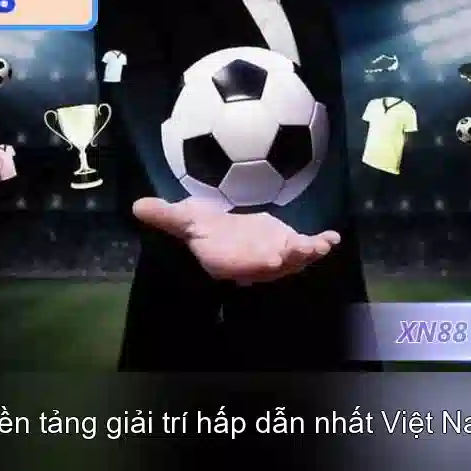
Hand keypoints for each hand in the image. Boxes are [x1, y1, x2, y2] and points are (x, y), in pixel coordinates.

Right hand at [132, 197, 340, 284]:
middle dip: (286, 261)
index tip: (270, 261)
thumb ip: (165, 215)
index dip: (255, 264)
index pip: (241, 265)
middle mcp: (254, 263)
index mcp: (229, 259)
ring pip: (292, 259)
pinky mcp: (288, 244)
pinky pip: (306, 246)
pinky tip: (333, 237)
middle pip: (272, 265)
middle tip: (301, 253)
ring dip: (306, 254)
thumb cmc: (202, 229)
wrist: (221, 231)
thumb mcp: (184, 219)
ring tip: (320, 246)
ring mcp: (274, 255)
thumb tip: (136, 205)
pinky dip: (320, 242)